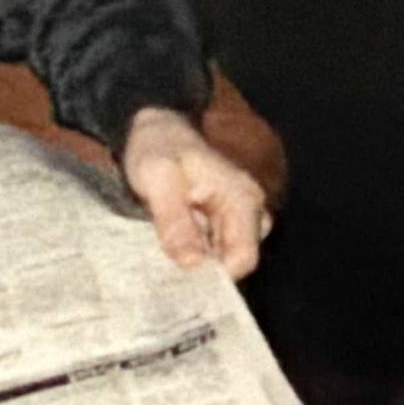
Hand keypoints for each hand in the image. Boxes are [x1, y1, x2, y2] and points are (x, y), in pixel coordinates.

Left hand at [121, 107, 272, 281]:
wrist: (153, 129)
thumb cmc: (156, 148)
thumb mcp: (157, 178)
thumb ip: (174, 219)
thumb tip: (192, 264)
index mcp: (243, 198)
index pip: (243, 258)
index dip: (213, 273)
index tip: (179, 275)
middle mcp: (249, 211)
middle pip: (233, 261)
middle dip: (203, 268)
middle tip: (165, 266)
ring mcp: (236, 218)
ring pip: (221, 257)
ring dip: (195, 261)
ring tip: (163, 253)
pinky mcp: (221, 222)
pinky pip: (212, 248)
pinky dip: (192, 252)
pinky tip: (168, 248)